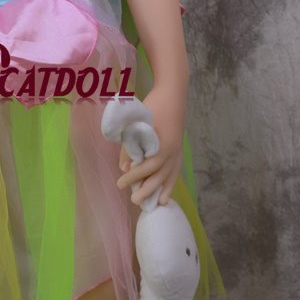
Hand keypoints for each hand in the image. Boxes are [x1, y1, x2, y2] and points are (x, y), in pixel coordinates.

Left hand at [115, 83, 186, 206]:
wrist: (172, 94)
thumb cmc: (152, 106)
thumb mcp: (137, 124)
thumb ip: (129, 146)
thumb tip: (123, 168)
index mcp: (162, 145)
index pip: (146, 167)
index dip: (133, 176)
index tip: (121, 182)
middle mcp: (172, 151)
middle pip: (159, 176)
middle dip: (146, 189)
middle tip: (133, 199)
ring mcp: (177, 151)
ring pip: (169, 177)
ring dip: (159, 191)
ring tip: (152, 205)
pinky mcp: (179, 150)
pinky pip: (175, 172)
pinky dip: (170, 184)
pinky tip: (165, 195)